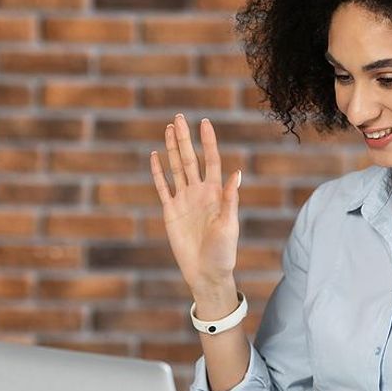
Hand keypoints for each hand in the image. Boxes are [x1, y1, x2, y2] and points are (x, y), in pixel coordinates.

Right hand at [149, 113, 241, 290]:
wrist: (206, 273)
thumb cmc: (224, 252)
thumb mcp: (229, 225)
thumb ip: (230, 199)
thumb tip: (236, 172)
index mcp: (216, 193)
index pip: (211, 160)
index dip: (207, 141)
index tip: (204, 122)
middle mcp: (199, 192)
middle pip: (190, 159)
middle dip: (185, 138)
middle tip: (178, 117)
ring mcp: (184, 200)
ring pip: (176, 168)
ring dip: (172, 149)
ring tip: (168, 129)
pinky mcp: (171, 211)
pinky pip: (163, 187)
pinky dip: (158, 172)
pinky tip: (155, 156)